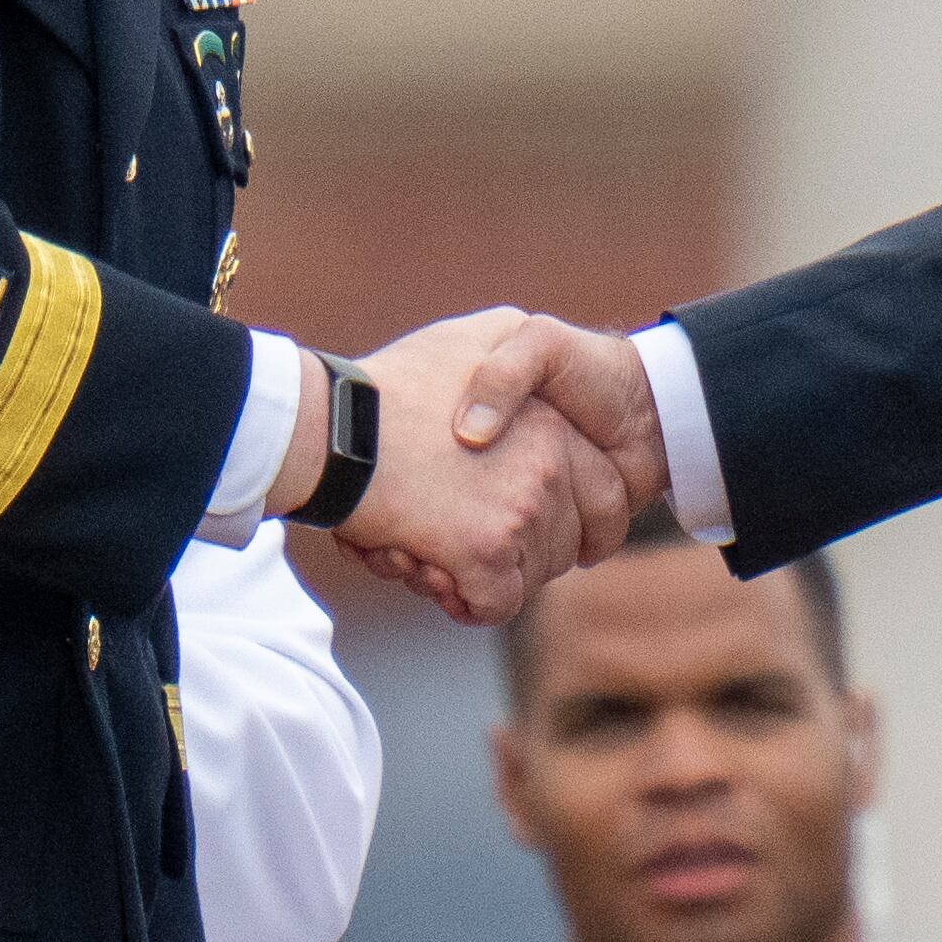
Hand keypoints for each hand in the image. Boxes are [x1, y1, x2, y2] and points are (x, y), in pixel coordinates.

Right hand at [329, 310, 630, 624]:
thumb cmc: (392, 386)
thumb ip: (520, 363)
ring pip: (529, 579)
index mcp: (555, 427)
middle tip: (462, 538)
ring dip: (483, 576)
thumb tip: (538, 389)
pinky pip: (495, 605)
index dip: (577, 525)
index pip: (609, 501)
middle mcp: (550, 468)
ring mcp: (521, 511)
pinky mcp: (485, 551)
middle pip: (564, 548)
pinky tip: (431, 573)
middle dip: (518, 555)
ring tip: (430, 546)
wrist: (332, 427)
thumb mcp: (478, 336)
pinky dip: (466, 603)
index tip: (537, 531)